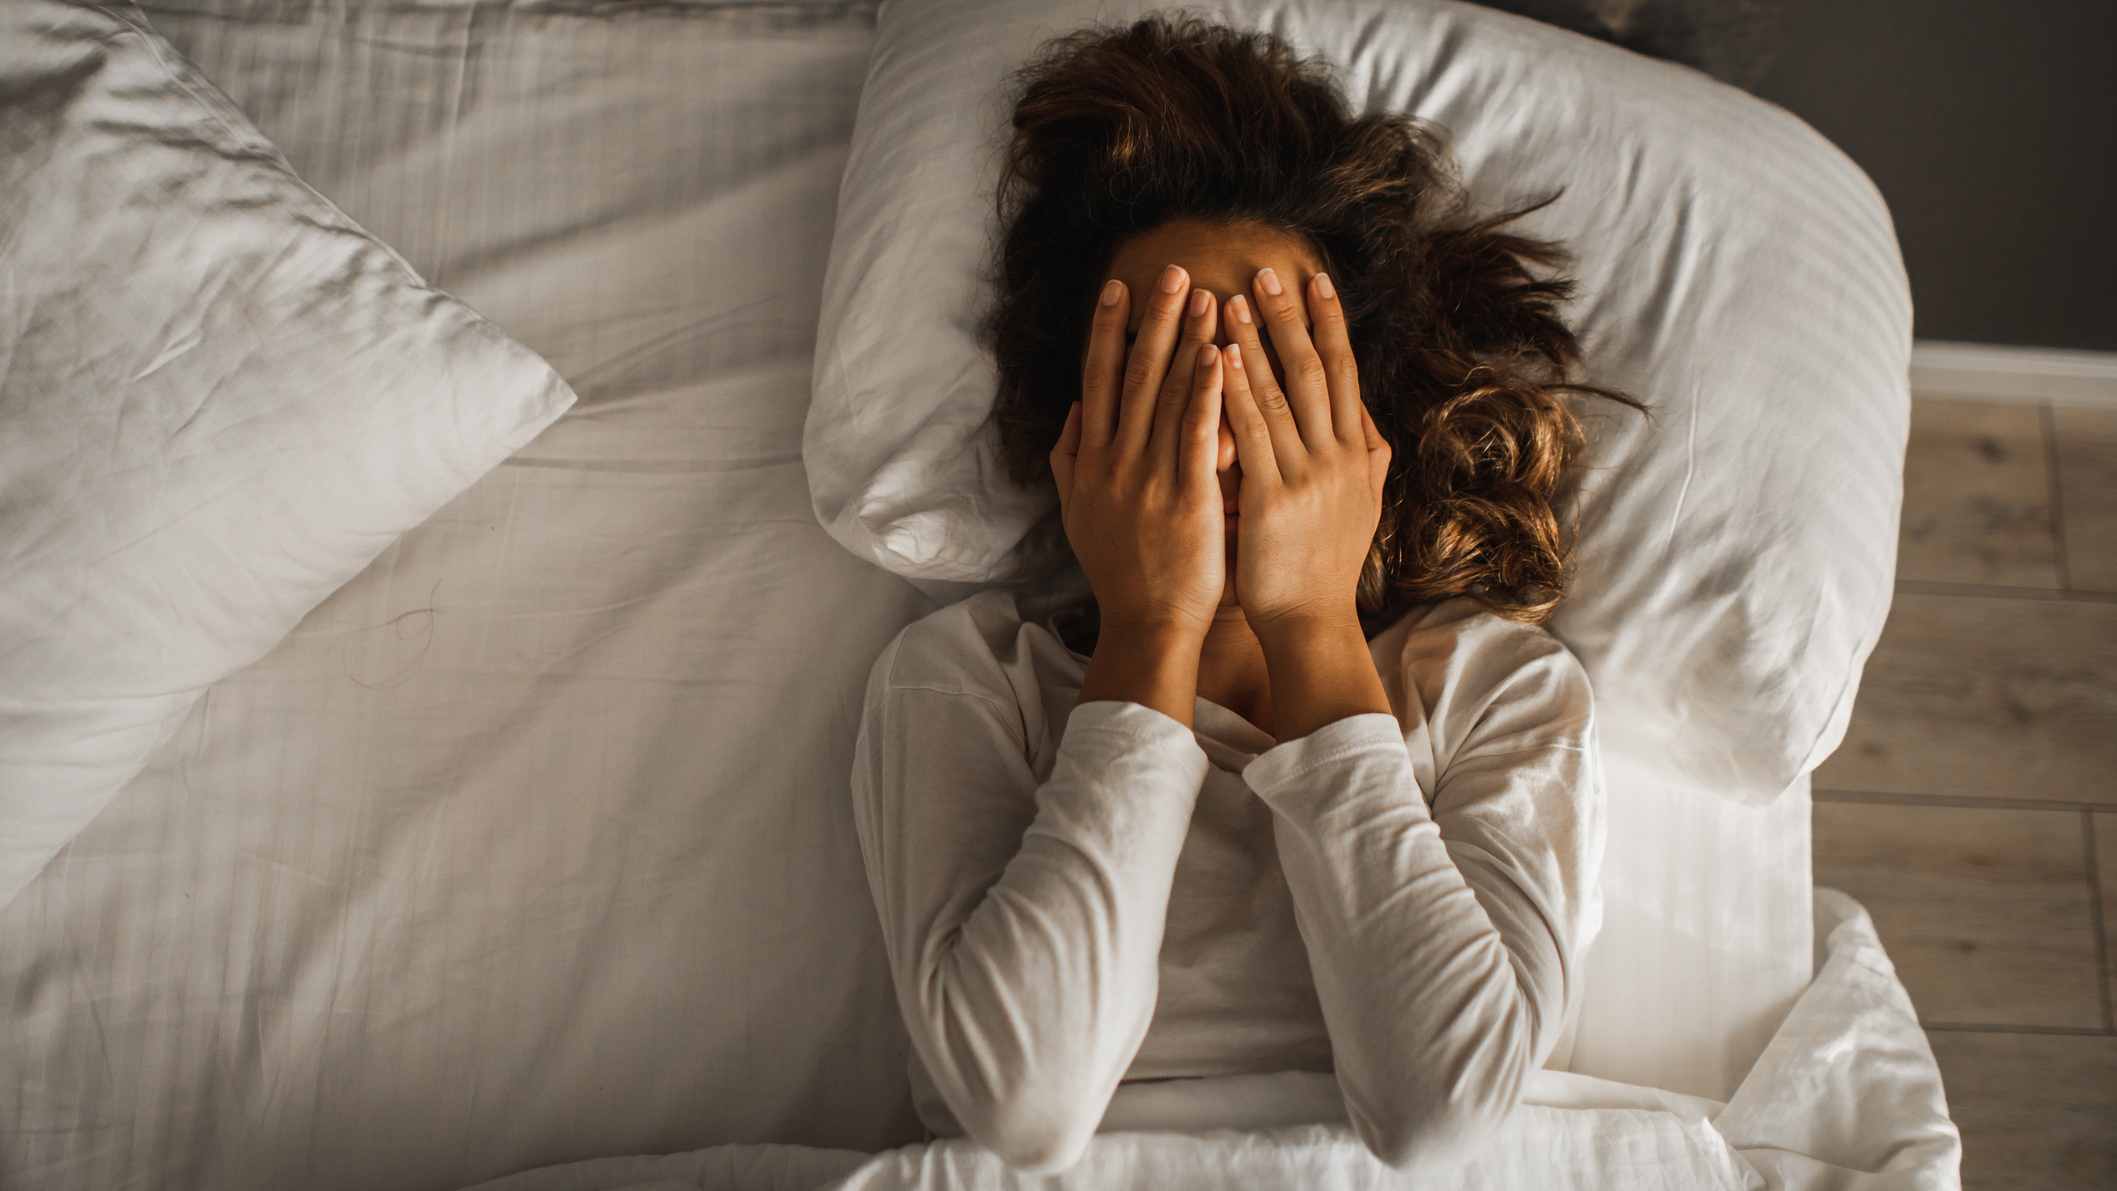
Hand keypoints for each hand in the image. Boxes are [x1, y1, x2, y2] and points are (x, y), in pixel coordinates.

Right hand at [1051, 266, 1227, 641]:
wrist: (1146, 623)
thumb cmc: (1120, 572)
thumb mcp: (1079, 513)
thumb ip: (1071, 461)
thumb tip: (1074, 413)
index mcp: (1092, 461)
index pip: (1098, 381)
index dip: (1106, 331)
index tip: (1118, 288)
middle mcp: (1116, 461)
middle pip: (1132, 375)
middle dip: (1153, 319)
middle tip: (1172, 271)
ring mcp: (1150, 478)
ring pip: (1167, 395)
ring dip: (1187, 340)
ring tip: (1207, 295)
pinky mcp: (1188, 497)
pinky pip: (1198, 434)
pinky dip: (1207, 391)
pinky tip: (1220, 355)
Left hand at [1219, 269, 1390, 640]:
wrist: (1312, 622)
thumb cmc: (1325, 567)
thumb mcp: (1361, 506)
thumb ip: (1366, 459)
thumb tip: (1369, 420)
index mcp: (1357, 453)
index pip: (1345, 373)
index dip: (1331, 324)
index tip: (1316, 280)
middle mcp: (1339, 457)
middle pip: (1316, 370)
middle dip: (1291, 318)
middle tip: (1267, 271)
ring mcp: (1309, 477)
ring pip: (1282, 394)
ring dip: (1256, 342)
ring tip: (1231, 299)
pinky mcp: (1275, 500)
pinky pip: (1253, 434)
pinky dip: (1237, 392)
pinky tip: (1220, 358)